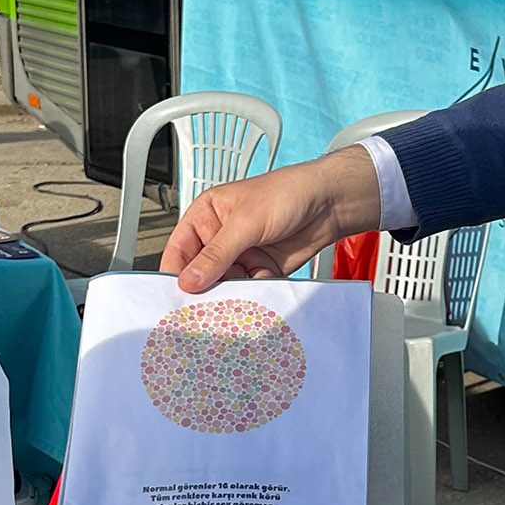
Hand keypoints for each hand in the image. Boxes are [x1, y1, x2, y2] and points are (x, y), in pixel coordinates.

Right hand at [160, 148, 381, 292]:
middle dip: (204, 290)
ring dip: (229, 296)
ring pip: (225, 284)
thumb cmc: (286, 193)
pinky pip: (250, 288)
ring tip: (230, 310)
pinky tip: (256, 301)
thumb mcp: (245, 222)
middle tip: (201, 312)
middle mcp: (221, 237)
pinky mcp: (262, 268)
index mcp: (206, 216)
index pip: (180, 250)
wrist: (329, 203)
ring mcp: (241, 254)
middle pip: (201, 272)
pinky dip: (252, 296)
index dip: (176, 274)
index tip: (175, 298)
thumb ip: (217, 254)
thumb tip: (189, 280)